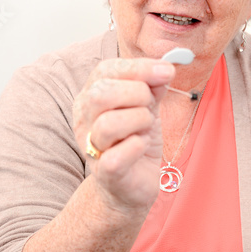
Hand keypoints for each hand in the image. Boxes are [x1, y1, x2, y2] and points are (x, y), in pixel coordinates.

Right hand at [73, 58, 174, 211]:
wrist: (134, 184)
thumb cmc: (135, 142)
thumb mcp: (146, 106)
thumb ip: (152, 85)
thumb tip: (164, 68)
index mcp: (90, 98)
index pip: (105, 71)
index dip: (138, 68)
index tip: (167, 71)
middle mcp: (83, 121)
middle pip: (101, 94)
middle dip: (137, 94)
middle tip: (149, 107)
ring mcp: (91, 147)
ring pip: (108, 124)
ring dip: (139, 121)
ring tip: (145, 128)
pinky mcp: (105, 173)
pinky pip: (116, 156)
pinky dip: (137, 146)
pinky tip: (142, 146)